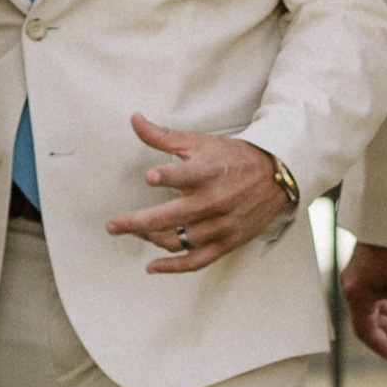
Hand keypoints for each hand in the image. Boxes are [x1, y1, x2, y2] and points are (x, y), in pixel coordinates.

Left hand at [111, 118, 294, 275]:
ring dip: (150, 238)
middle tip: (112, 226)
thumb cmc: (232, 158)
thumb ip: (162, 136)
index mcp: (207, 172)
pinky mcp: (227, 242)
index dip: (167, 176)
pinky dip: (172, 267)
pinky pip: (196, 261)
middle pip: (170, 218)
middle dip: (136, 223)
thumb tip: (134, 119)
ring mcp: (220, 225)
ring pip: (177, 240)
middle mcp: (214, 200)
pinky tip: (152, 267)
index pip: (185, 175)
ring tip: (135, 231)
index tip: (150, 177)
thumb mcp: (199, 142)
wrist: (274, 177)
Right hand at [340, 244, 386, 365]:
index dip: (383, 348)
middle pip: (365, 322)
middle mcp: (351, 286)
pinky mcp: (365, 269)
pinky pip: (372, 296)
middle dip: (385, 335)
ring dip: (386, 321)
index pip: (365, 333)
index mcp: (356, 293)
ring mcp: (357, 277)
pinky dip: (386, 306)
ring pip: (369, 309)